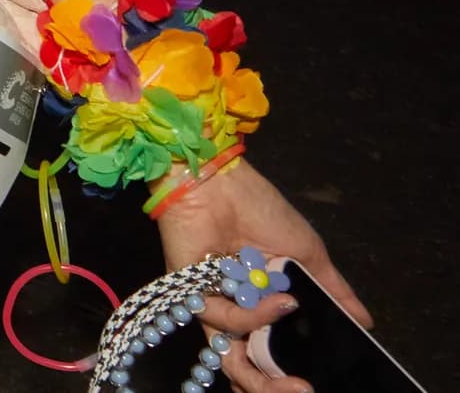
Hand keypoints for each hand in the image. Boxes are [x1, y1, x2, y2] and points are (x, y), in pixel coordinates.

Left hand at [158, 161, 368, 392]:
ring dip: (262, 370)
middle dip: (272, 386)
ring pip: (227, 355)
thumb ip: (333, 291)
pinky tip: (277, 300)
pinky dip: (253, 316)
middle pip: (246, 366)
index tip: (312, 384)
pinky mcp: (186, 291)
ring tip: (293, 353)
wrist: (219, 178)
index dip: (285, 377)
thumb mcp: (308, 254)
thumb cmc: (260, 208)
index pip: (268, 355)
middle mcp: (233, 310)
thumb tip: (365, 322)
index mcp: (259, 305)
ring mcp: (209, 303)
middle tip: (304, 389)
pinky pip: (220, 320)